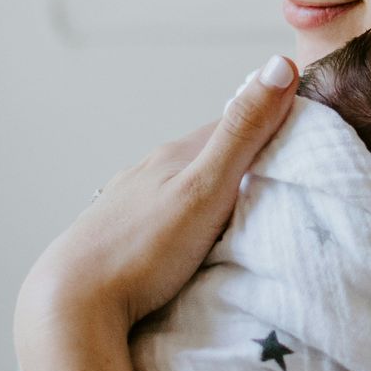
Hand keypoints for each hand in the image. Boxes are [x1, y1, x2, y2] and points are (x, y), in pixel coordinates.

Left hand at [14, 55, 297, 370]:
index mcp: (174, 155)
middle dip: (240, 158)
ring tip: (236, 211)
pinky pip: (159, 215)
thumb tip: (280, 63)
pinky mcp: (114, 236)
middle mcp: (147, 171)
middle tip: (277, 177)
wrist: (69, 307)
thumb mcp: (206, 188)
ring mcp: (127, 203)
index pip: (232, 124)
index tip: (302, 134)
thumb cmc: (142, 250)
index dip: (268, 122)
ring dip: (209, 189)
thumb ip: (243, 132)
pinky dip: (181, 217)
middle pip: (205, 154)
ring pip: (180, 184)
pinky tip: (184, 237)